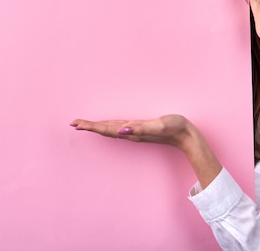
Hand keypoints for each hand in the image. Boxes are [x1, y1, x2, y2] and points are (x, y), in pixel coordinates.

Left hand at [70, 114, 191, 149]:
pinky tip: (106, 126)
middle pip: (105, 130)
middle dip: (89, 127)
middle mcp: (131, 133)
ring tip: (83, 125)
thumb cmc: (175, 128)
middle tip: (73, 123)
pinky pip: (119, 128)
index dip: (91, 126)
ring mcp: (135, 132)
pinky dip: (108, 126)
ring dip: (96, 127)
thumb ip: (141, 128)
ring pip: (111, 129)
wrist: (186, 136)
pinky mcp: (140, 129)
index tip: (76, 124)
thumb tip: (121, 130)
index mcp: (132, 132)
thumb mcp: (159, 125)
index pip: (106, 129)